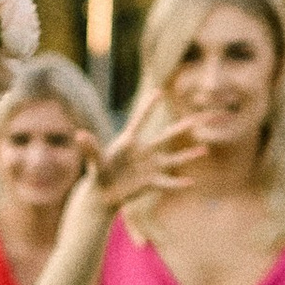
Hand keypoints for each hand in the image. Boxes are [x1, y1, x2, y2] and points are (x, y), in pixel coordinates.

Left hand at [91, 100, 199, 218]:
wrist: (105, 193)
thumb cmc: (99, 173)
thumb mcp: (95, 161)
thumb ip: (90, 148)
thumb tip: (79, 135)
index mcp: (130, 141)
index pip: (140, 120)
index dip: (148, 107)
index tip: (157, 91)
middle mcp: (145, 151)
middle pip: (167, 137)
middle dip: (183, 127)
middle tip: (198, 117)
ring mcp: (151, 166)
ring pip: (173, 159)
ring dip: (189, 155)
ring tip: (205, 150)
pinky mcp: (152, 182)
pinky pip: (168, 182)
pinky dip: (178, 183)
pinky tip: (190, 182)